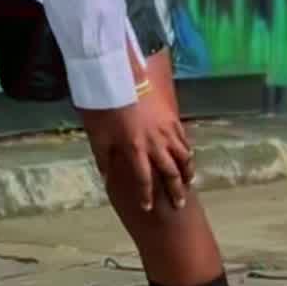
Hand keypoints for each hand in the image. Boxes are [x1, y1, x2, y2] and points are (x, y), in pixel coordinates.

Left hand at [80, 94, 193, 211]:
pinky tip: (188, 158)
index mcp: (135, 149)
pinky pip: (184, 140)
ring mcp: (167, 131)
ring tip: (189, 183)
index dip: (146, 196)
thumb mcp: (97, 134)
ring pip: (183, 157)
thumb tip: (105, 177)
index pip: (143, 179)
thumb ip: (103, 158)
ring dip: (187, 172)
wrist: (121, 76)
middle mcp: (155, 144)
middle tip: (179, 205)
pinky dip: (187, 152)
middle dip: (175, 191)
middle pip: (170, 172)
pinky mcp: (172, 118)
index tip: (148, 208)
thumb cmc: (106, 106)